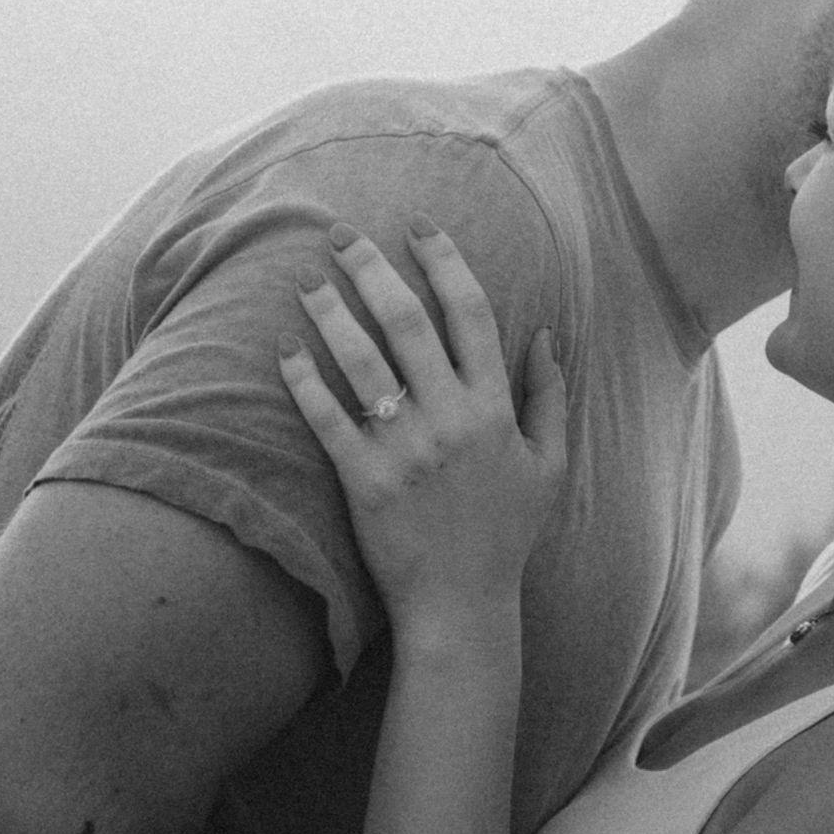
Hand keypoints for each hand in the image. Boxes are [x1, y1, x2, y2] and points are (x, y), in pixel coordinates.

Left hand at [276, 219, 566, 628]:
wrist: (462, 605)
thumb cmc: (505, 537)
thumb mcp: (549, 466)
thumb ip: (549, 398)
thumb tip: (544, 336)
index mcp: (493, 409)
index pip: (470, 313)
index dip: (444, 261)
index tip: (419, 228)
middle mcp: (449, 420)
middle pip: (406, 322)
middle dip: (371, 268)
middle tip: (341, 235)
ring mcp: (404, 450)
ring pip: (360, 362)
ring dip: (330, 314)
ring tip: (307, 284)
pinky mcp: (364, 481)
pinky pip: (327, 420)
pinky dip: (303, 382)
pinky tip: (284, 353)